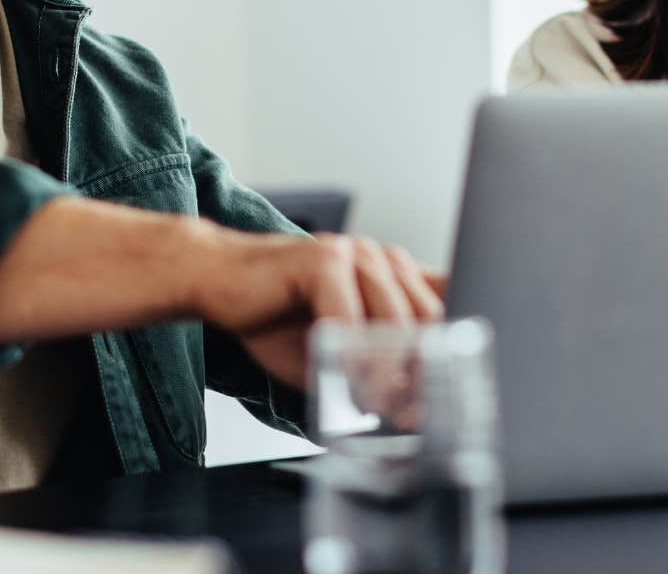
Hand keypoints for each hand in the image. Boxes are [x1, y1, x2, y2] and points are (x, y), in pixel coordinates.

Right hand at [187, 228, 445, 388]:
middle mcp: (383, 258)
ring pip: (394, 320)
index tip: (444, 398)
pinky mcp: (322, 258)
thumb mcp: (338, 350)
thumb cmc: (276, 317)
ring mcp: (355, 253)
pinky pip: (349, 317)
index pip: (447, 308)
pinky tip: (341, 380)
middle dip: (422, 373)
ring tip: (375, 406)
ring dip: (387, 373)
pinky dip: (349, 357)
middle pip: (429, 319)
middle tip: (409, 415)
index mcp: (395, 274)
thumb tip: (414, 412)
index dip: (451, 354)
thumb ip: (376, 370)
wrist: (216, 281)